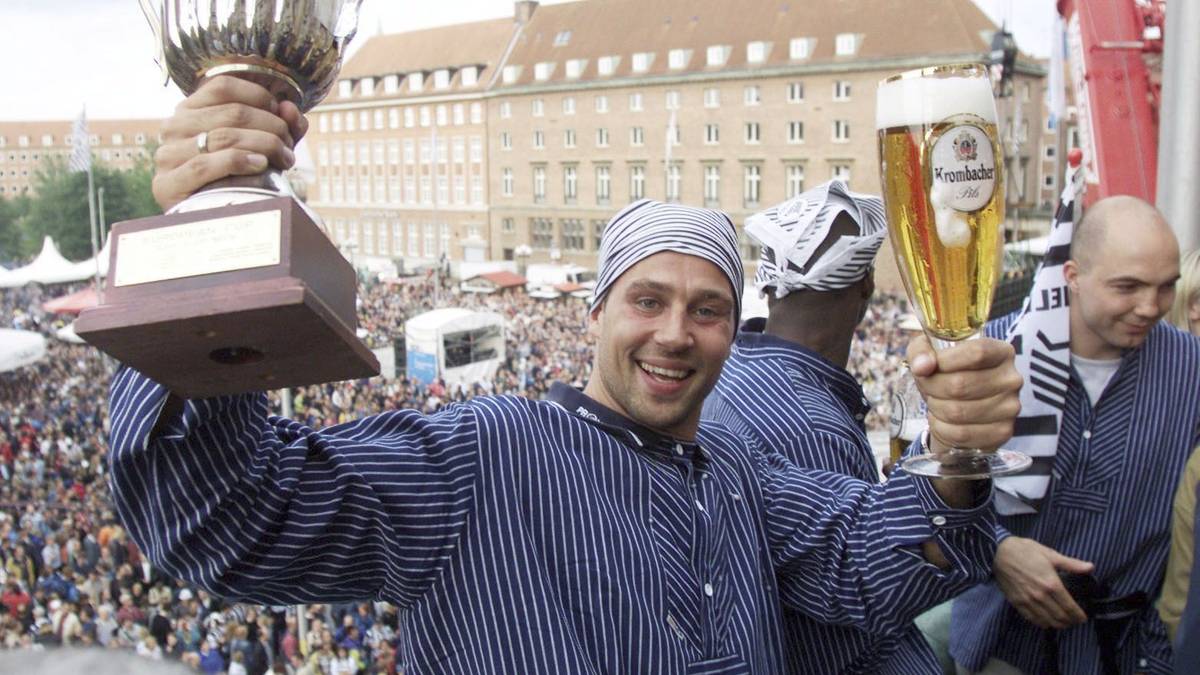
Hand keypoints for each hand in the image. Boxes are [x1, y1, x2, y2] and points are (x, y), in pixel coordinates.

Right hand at [152, 76, 308, 210]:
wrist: (213, 221)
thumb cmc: (239, 179)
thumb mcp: (262, 147)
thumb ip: (279, 125)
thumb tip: (291, 108)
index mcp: (190, 110)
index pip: (223, 86)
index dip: (260, 97)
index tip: (282, 117)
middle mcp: (173, 127)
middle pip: (233, 112)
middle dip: (273, 127)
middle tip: (289, 147)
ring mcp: (167, 155)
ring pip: (224, 136)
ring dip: (265, 145)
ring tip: (285, 160)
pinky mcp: (167, 184)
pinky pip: (205, 165)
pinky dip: (238, 162)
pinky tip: (260, 166)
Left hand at [907, 335, 1021, 453]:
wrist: (956, 406)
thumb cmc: (946, 373)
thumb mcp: (930, 351)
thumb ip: (921, 351)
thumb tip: (922, 366)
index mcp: (1001, 352)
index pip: (977, 353)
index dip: (945, 361)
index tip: (927, 367)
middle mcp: (1011, 379)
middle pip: (961, 385)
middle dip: (932, 388)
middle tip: (927, 387)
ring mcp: (1010, 407)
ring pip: (957, 412)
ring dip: (936, 408)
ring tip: (936, 402)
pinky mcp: (1002, 432)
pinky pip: (960, 433)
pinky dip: (942, 428)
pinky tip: (943, 420)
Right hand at [994, 536, 1093, 628]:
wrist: (998, 553)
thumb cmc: (1025, 551)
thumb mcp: (1050, 554)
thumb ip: (1071, 564)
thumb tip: (1091, 567)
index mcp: (1052, 584)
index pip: (1070, 607)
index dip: (1079, 616)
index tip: (1083, 617)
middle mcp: (1041, 596)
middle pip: (1061, 617)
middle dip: (1071, 622)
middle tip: (1075, 620)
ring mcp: (1028, 601)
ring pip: (1048, 621)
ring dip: (1058, 625)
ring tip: (1063, 623)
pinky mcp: (1017, 603)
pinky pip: (1032, 619)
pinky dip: (1042, 623)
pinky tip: (1046, 621)